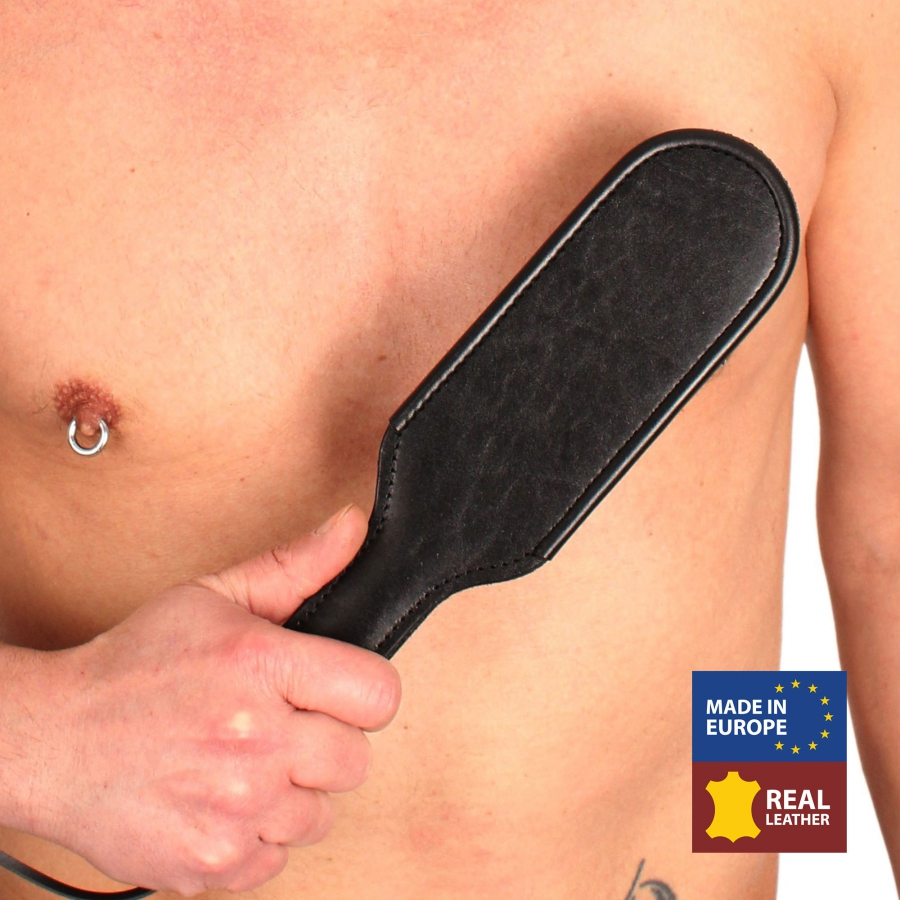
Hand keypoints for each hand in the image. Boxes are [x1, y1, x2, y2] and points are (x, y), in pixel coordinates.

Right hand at [28, 505, 399, 895]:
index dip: (361, 690)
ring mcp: (235, 811)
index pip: (378, 694)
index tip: (332, 690)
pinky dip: (257, 834)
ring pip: (321, 814)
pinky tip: (222, 800)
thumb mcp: (214, 597)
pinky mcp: (214, 864)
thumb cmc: (135, 666)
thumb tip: (353, 526)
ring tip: (244, 762)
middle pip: (356, 760)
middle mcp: (255, 742)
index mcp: (261, 665)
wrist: (54, 742)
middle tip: (277, 724)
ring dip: (291, 792)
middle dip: (325, 741)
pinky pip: (279, 856)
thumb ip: (295, 565)